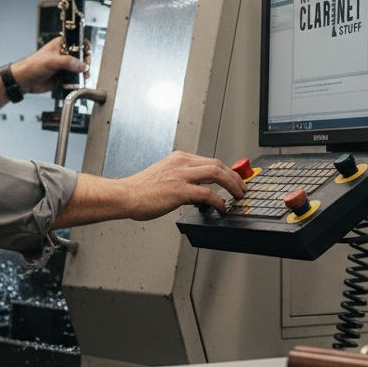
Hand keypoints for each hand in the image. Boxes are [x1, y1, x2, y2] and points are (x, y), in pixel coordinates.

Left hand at [10, 36, 87, 93]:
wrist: (24, 81)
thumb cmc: (32, 66)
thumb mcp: (51, 61)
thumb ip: (68, 62)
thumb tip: (81, 65)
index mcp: (61, 44)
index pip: (79, 43)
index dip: (84, 49)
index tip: (86, 58)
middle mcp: (64, 54)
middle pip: (82, 56)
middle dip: (85, 63)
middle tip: (85, 70)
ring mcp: (64, 66)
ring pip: (79, 68)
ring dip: (83, 73)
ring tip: (83, 77)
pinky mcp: (64, 76)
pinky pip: (75, 78)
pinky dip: (78, 81)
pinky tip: (77, 82)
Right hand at [117, 151, 245, 219]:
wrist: (125, 195)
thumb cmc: (140, 190)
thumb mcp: (164, 175)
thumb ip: (181, 178)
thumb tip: (198, 191)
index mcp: (178, 158)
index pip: (209, 160)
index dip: (226, 170)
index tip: (234, 178)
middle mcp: (182, 163)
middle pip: (217, 164)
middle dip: (234, 176)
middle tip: (242, 187)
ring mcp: (181, 175)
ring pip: (217, 173)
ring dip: (232, 184)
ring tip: (238, 195)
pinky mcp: (180, 190)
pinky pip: (207, 194)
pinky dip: (219, 201)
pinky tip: (221, 208)